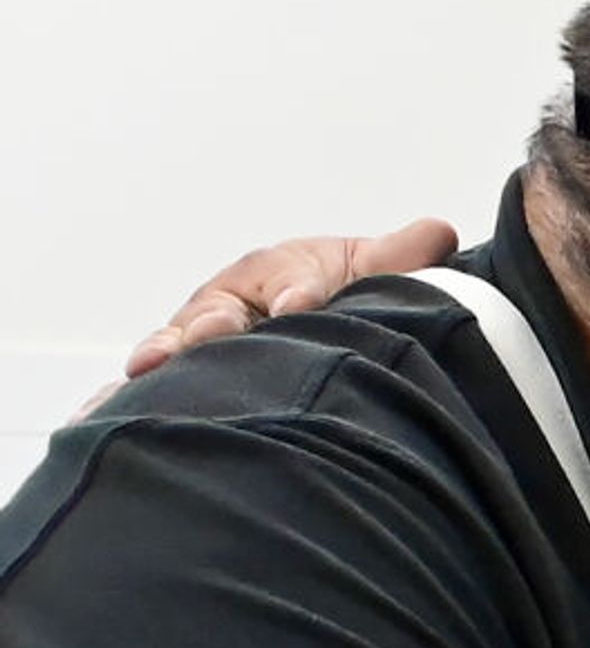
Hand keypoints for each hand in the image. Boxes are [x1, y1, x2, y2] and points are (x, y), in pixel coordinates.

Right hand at [118, 218, 459, 381]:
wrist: (313, 315)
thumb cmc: (341, 293)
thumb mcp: (373, 273)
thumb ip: (402, 260)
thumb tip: (438, 233)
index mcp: (277, 273)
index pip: (288, 282)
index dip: (297, 294)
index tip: (298, 305)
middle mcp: (229, 304)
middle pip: (217, 313)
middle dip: (212, 325)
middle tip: (210, 337)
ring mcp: (199, 340)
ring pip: (177, 346)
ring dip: (162, 356)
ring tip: (144, 368)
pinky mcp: (181, 376)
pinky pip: (148, 388)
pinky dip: (119, 398)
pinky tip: (94, 414)